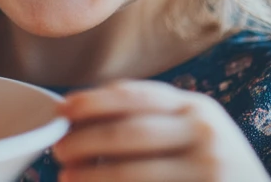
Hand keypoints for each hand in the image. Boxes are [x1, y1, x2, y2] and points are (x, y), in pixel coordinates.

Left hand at [53, 80, 270, 181]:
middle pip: (129, 133)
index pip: (135, 97)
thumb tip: (80, 113)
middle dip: (84, 141)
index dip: (92, 102)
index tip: (62, 110)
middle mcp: (205, 133)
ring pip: (133, 173)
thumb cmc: (213, 167)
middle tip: (57, 150)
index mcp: (197, 107)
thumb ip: (149, 118)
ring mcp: (209, 169)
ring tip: (67, 178)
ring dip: (93, 176)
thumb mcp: (193, 131)